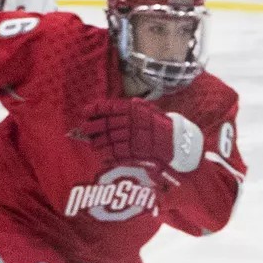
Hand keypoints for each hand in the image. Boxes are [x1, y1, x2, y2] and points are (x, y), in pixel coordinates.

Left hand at [77, 98, 200, 178]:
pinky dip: (106, 154)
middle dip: (91, 127)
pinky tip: (102, 155)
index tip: (86, 112)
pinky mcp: (133, 153)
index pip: (108, 107)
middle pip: (104, 124)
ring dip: (96, 142)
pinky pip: (114, 153)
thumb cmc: (161, 126)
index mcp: (134, 109)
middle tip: (85, 128)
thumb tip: (108, 108)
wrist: (177, 144)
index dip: (94, 109)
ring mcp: (131, 138)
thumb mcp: (148, 109)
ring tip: (92, 143)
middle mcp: (130, 122)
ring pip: (107, 139)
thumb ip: (131, 107)